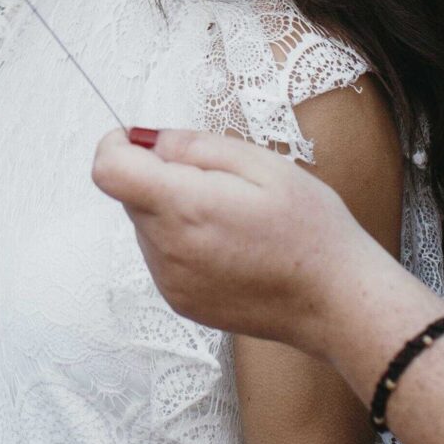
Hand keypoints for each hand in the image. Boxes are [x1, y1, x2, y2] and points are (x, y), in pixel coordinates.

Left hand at [89, 127, 442, 359]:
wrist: (335, 303)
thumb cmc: (311, 231)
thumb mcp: (264, 165)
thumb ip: (198, 146)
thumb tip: (153, 140)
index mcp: (184, 208)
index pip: (108, 170)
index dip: (117, 145)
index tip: (145, 141)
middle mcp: (167, 250)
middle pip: (130, 195)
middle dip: (160, 176)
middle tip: (219, 180)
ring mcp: (170, 282)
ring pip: (147, 225)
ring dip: (173, 210)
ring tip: (233, 217)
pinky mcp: (179, 301)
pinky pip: (162, 255)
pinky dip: (183, 241)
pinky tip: (230, 245)